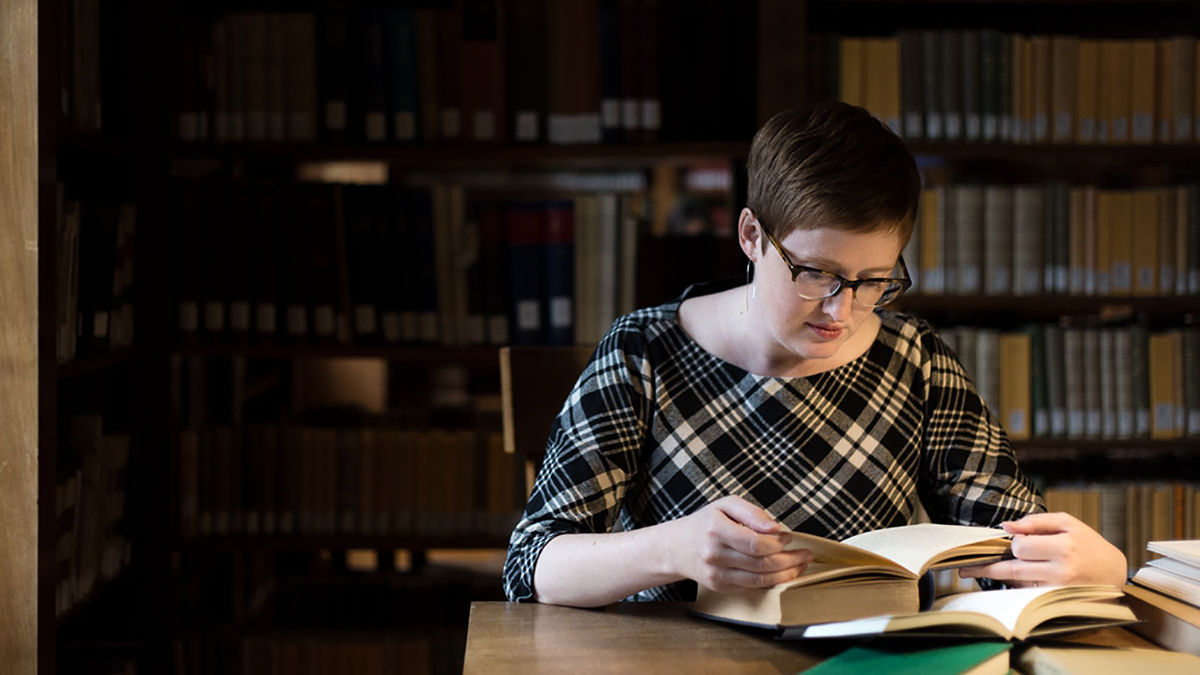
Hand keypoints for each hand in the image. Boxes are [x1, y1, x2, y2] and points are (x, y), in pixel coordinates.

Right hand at [666, 495, 812, 592]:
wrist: (678, 547)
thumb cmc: (706, 523)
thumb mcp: (725, 505)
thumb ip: (751, 512)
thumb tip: (775, 528)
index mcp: (715, 530)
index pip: (755, 543)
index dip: (777, 543)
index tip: (789, 537)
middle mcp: (714, 554)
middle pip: (761, 564)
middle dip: (789, 560)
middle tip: (805, 554)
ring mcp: (716, 574)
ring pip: (760, 579)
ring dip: (786, 574)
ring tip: (800, 565)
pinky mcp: (720, 587)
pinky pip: (752, 586)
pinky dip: (771, 580)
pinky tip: (783, 572)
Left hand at [957, 512, 1127, 588]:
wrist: (1115, 575)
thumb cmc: (1089, 545)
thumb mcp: (1068, 524)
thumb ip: (1036, 522)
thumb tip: (1006, 526)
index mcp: (1065, 546)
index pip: (1021, 546)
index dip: (1012, 543)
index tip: (1010, 542)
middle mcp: (1062, 571)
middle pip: (1013, 568)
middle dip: (987, 565)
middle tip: (964, 567)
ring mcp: (1059, 590)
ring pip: (1017, 583)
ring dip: (996, 577)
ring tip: (969, 573)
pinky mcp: (1057, 602)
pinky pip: (1027, 595)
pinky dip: (1013, 588)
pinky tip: (1002, 582)